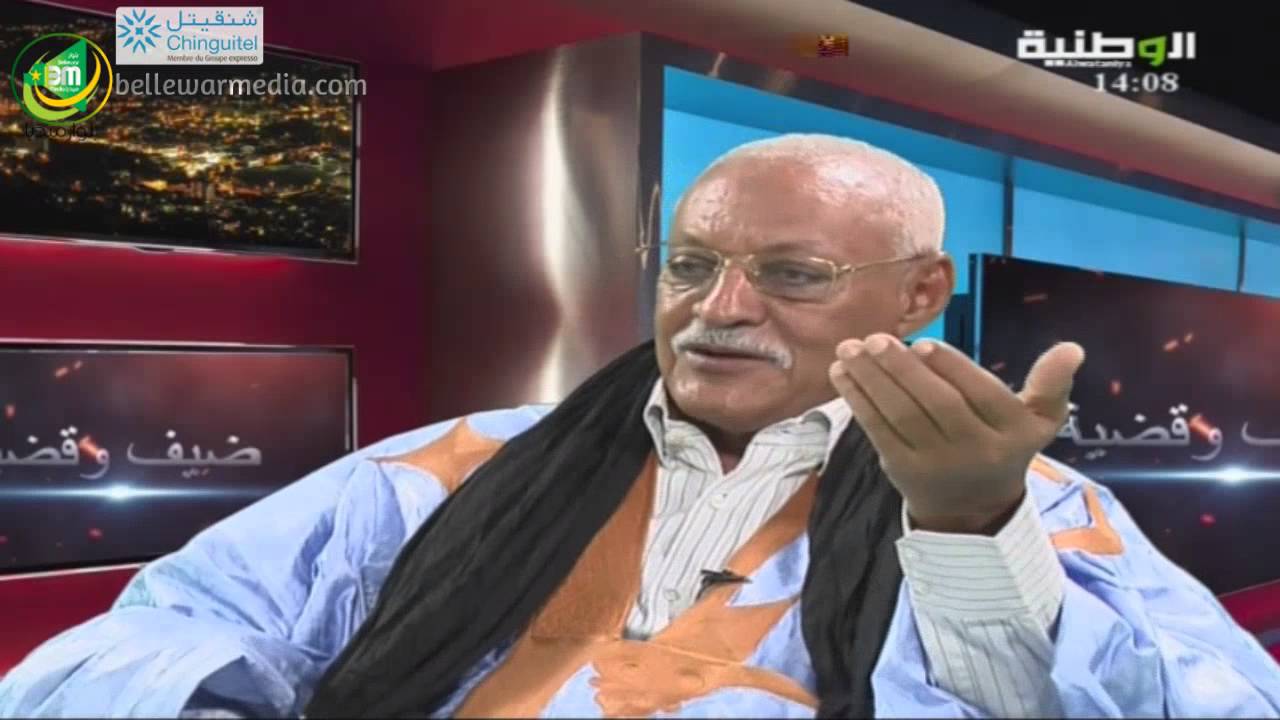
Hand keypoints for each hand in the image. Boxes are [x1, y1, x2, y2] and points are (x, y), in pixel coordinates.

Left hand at [828, 333, 1084, 533]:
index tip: (922, 343)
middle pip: (935, 404)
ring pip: (900, 415)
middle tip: (876, 339)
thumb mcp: (1037, 421)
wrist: (974, 509)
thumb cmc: (1003, 445)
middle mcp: (975, 451)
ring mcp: (936, 464)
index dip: (950, 367)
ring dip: (870, 378)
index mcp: (1012, 434)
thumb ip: (1051, 384)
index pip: (980, 395)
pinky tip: (842, 373)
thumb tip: (1072, 348)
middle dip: (901, 368)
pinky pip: (877, 429)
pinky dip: (857, 399)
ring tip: (850, 349)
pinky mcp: (902, 470)